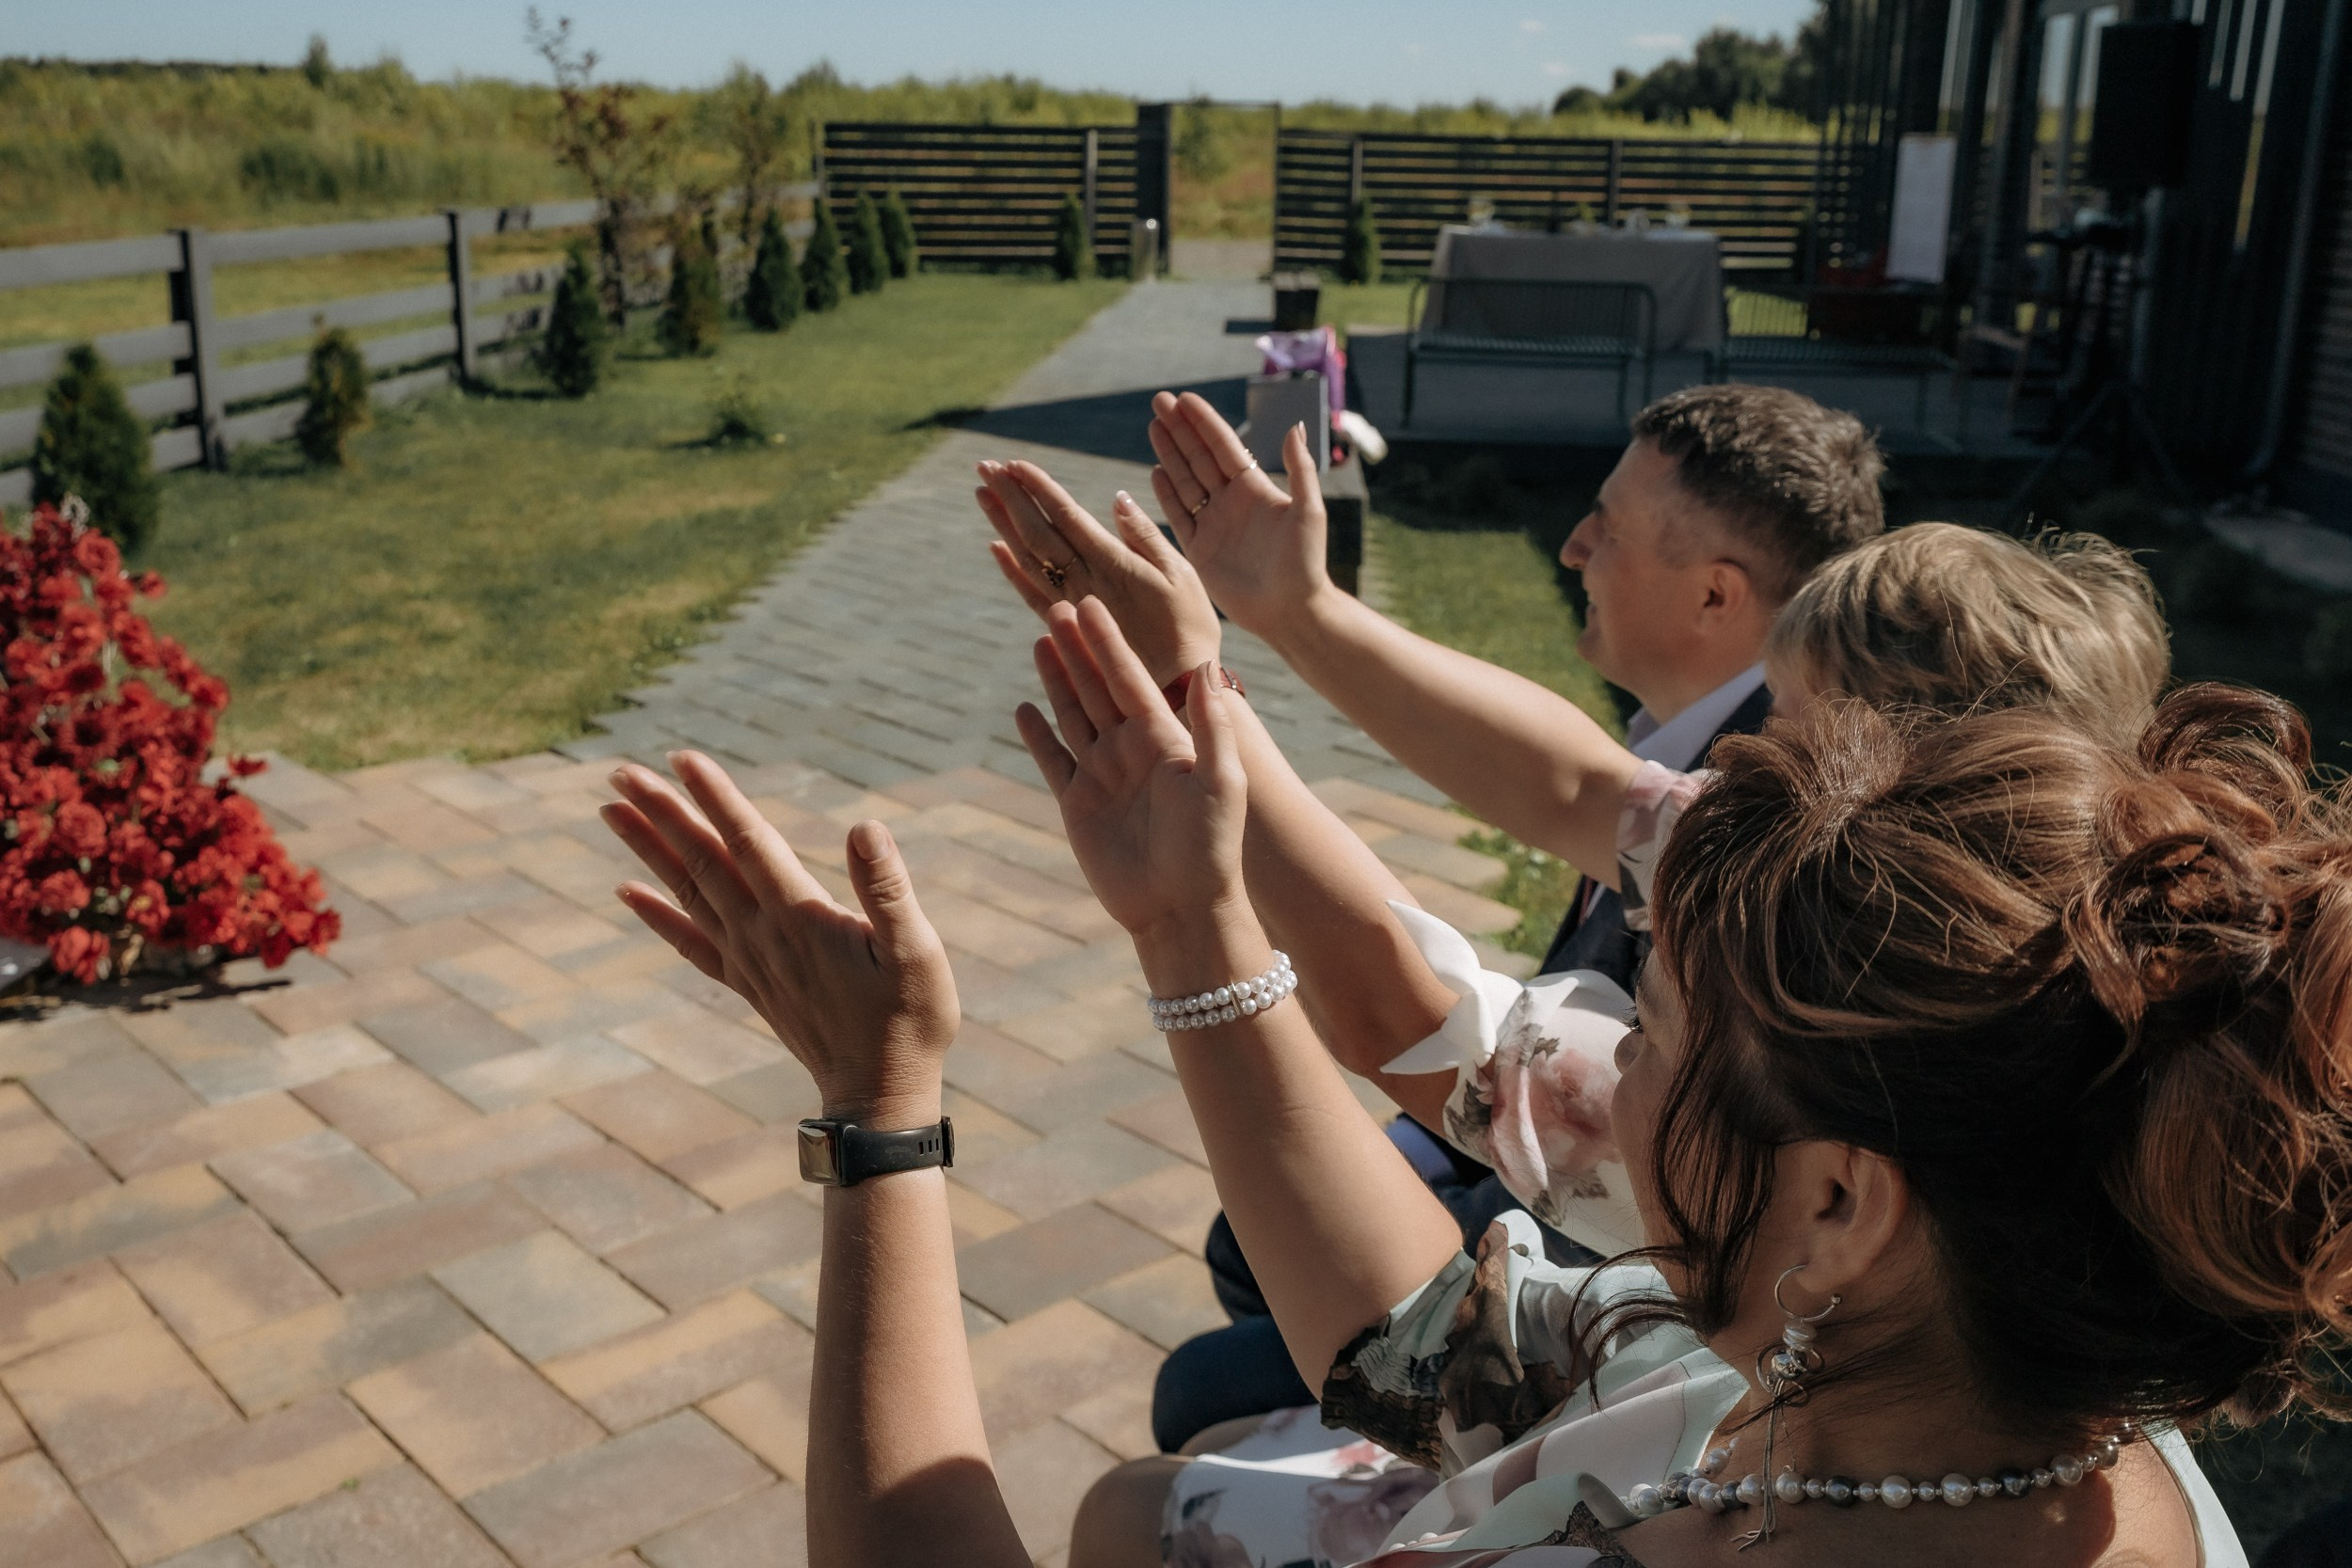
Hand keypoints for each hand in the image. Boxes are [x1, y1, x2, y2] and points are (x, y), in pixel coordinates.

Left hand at [601, 751, 957, 1125]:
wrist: (878, 1097)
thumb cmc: (910, 1021)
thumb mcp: (918, 951)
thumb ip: (888, 889)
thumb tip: (866, 828)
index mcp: (800, 918)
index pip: (749, 842)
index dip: (716, 797)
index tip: (681, 758)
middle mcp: (762, 935)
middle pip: (702, 861)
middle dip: (662, 813)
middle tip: (620, 773)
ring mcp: (749, 961)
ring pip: (688, 893)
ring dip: (648, 849)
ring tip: (612, 810)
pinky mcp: (748, 984)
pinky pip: (689, 941)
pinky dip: (655, 913)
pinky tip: (625, 890)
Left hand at [975, 459, 1221, 686]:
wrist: (1175, 689)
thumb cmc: (1188, 629)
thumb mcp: (1180, 575)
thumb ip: (1145, 537)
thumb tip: (1117, 499)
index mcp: (1112, 563)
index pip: (1065, 516)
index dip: (1038, 488)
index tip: (1014, 464)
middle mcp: (1083, 581)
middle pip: (1037, 531)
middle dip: (1010, 497)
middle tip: (985, 466)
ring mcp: (1070, 604)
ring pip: (1027, 557)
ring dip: (1002, 523)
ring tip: (982, 493)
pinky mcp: (1067, 627)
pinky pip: (1030, 593)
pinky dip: (1011, 568)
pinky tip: (995, 547)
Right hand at [1015, 598, 1246, 944]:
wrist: (1181, 907)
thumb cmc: (1210, 846)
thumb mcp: (1221, 779)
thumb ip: (1211, 724)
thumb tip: (1209, 667)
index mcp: (1165, 738)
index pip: (1130, 679)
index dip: (1110, 643)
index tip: (1092, 604)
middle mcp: (1131, 749)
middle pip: (1097, 688)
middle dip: (1078, 649)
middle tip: (1056, 605)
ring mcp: (1102, 774)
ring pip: (1073, 715)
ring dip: (1056, 679)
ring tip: (1040, 640)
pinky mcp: (1078, 804)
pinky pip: (1053, 760)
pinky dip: (1038, 735)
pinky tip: (1024, 707)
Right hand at [1147, 392, 1330, 637]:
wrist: (1290, 610)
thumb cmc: (1306, 562)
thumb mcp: (1309, 510)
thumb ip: (1300, 468)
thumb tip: (1295, 424)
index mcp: (1256, 488)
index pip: (1224, 446)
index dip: (1204, 422)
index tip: (1184, 398)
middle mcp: (1232, 502)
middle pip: (1199, 457)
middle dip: (1179, 429)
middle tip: (1158, 400)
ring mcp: (1214, 525)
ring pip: (1185, 481)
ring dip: (1169, 454)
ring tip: (1153, 426)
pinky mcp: (1200, 551)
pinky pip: (1179, 516)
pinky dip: (1166, 494)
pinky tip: (1155, 472)